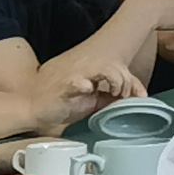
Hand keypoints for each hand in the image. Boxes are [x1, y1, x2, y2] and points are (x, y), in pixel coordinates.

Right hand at [24, 48, 142, 127]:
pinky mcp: (63, 86)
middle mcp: (85, 70)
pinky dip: (84, 84)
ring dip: (114, 80)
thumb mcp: (91, 103)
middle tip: (127, 96)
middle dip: (127, 81)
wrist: (32, 108)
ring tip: (115, 92)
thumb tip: (130, 100)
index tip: (141, 96)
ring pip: (103, 68)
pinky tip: (89, 89)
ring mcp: (74, 76)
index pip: (118, 68)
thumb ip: (108, 99)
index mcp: (92, 72)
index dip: (133, 81)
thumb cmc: (60, 105)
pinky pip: (76, 82)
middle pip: (115, 66)